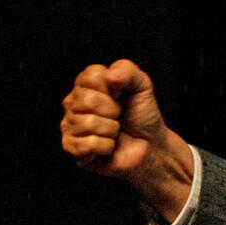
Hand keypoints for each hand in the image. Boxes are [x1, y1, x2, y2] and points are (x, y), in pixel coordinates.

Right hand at [60, 59, 192, 222]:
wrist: (153, 151)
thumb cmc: (148, 120)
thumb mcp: (145, 89)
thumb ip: (131, 73)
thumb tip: (111, 74)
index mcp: (90, 85)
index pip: (89, 76)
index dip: (111, 88)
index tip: (122, 98)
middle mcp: (75, 104)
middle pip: (85, 101)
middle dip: (112, 112)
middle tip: (121, 120)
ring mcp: (73, 127)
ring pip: (84, 123)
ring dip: (108, 131)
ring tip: (116, 134)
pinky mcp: (75, 149)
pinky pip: (81, 144)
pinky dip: (101, 147)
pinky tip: (108, 147)